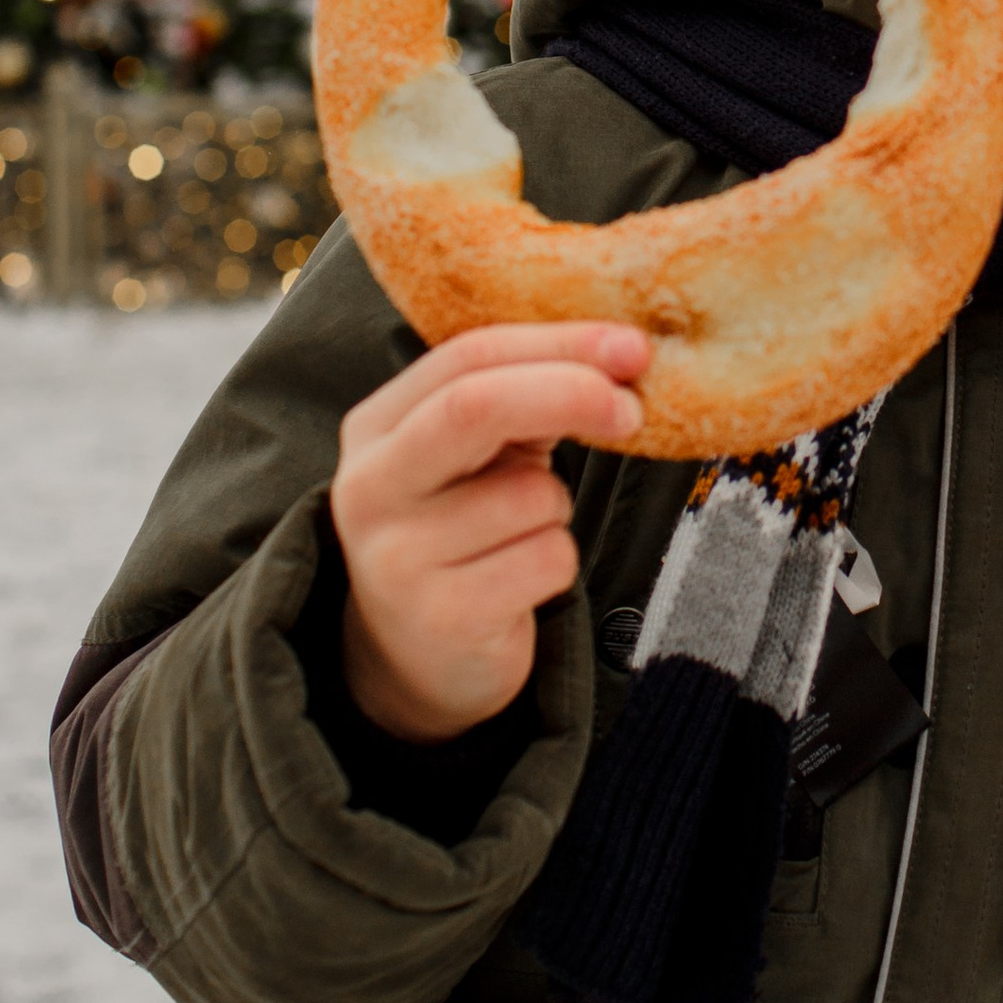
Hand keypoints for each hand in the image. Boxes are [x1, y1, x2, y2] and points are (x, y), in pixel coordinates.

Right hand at [330, 322, 649, 742]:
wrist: (420, 659)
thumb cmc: (465, 529)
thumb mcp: (480, 455)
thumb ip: (528, 398)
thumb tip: (625, 355)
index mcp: (376, 427)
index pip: (467, 356)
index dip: (556, 344)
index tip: (631, 346)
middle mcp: (370, 487)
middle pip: (476, 407)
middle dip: (569, 393)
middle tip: (632, 409)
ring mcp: (397, 556)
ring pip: (530, 496)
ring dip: (559, 507)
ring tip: (523, 534)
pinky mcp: (441, 617)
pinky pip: (547, 560)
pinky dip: (558, 562)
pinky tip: (519, 581)